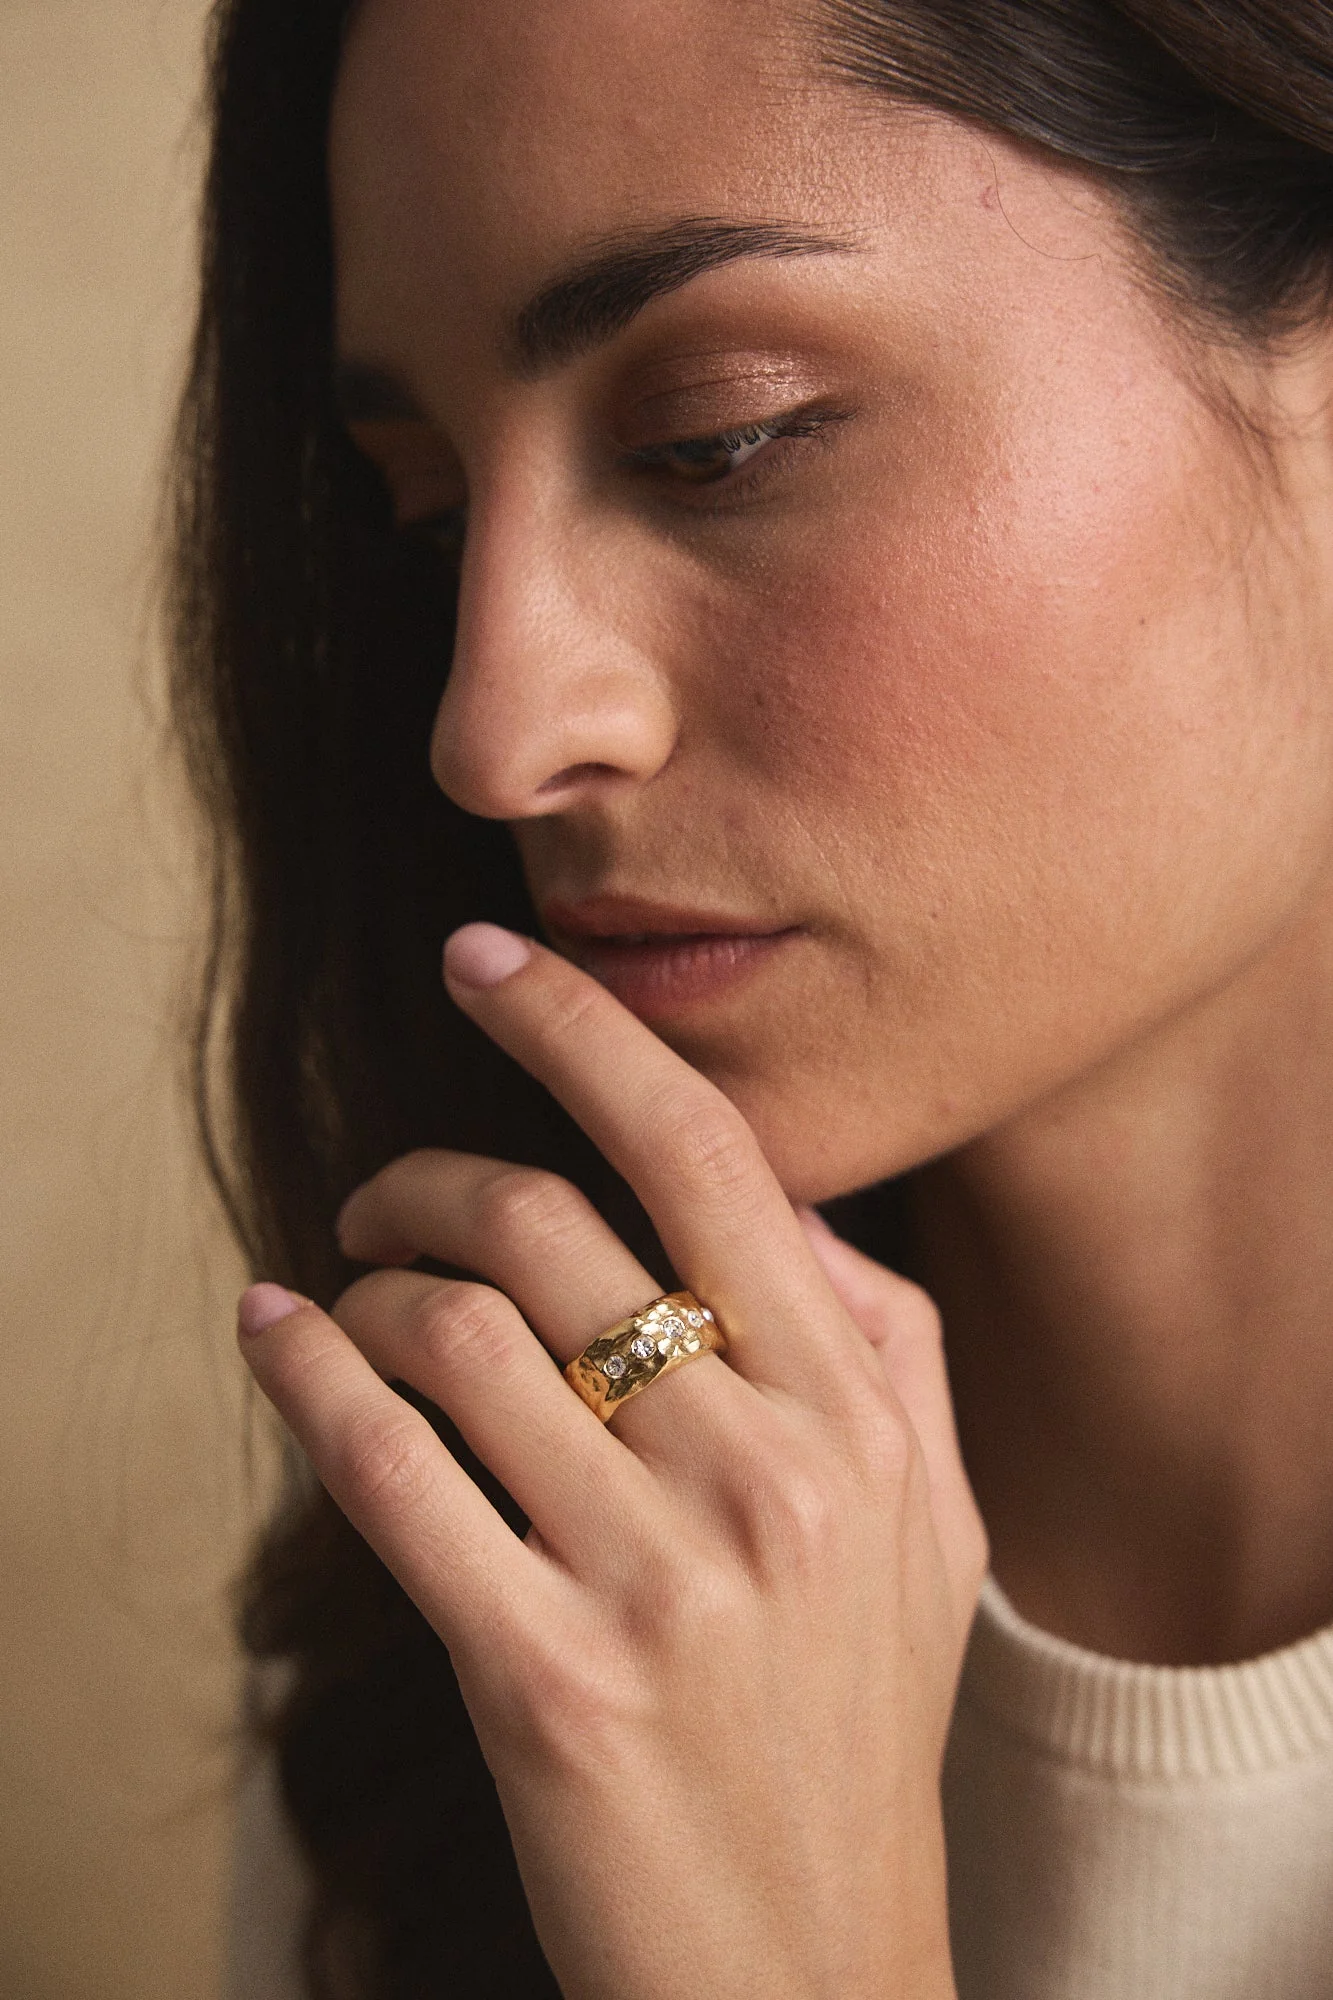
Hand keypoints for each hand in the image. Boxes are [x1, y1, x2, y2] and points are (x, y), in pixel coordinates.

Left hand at [238, 923, 985, 1999]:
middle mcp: (765, 1469)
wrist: (804, 1966)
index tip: (491, 961)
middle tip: (383, 1192)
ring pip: (451, 1334)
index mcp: (855, 1407)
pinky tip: (274, 1333)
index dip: (583, 1032)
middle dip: (429, 1175)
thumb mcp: (931, 1520)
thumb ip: (879, 1340)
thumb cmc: (851, 1721)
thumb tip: (774, 1198)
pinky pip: (383, 1470)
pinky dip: (306, 1372)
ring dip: (365, 1282)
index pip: (708, 1155)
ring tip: (344, 1291)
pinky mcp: (544, 1676)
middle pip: (550, 1224)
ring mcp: (656, 1576)